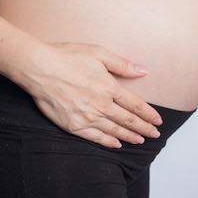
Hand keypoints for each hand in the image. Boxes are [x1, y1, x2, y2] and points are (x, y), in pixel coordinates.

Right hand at [20, 43, 162, 147]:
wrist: (39, 68)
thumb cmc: (67, 57)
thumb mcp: (98, 53)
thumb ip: (122, 64)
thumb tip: (144, 71)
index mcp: (110, 87)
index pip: (135, 105)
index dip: (148, 114)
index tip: (157, 120)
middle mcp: (102, 105)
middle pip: (128, 120)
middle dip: (144, 128)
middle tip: (155, 134)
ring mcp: (88, 117)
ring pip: (114, 131)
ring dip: (129, 136)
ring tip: (140, 140)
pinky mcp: (74, 125)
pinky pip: (95, 137)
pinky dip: (108, 142)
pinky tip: (116, 144)